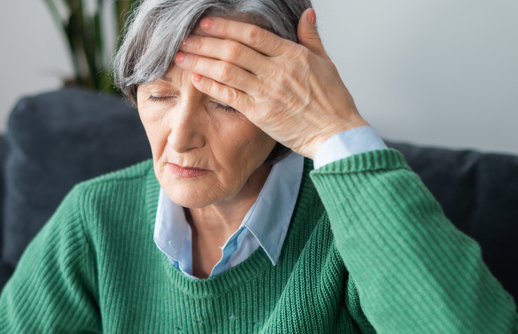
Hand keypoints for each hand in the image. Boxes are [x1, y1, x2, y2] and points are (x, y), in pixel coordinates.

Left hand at [174, 8, 369, 158]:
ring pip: (227, 71)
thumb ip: (311, 37)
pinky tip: (194, 79)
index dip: (226, 26)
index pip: (253, 35)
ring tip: (182, 56)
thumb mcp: (326, 63)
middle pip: (233, 50)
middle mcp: (277, 72)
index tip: (206, 22)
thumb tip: (306, 14)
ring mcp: (267, 93)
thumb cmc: (332, 101)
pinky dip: (210, 87)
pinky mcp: (260, 114)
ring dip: (201, 62)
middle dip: (205, 42)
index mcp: (292, 55)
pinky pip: (229, 96)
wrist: (335, 133)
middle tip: (185, 38)